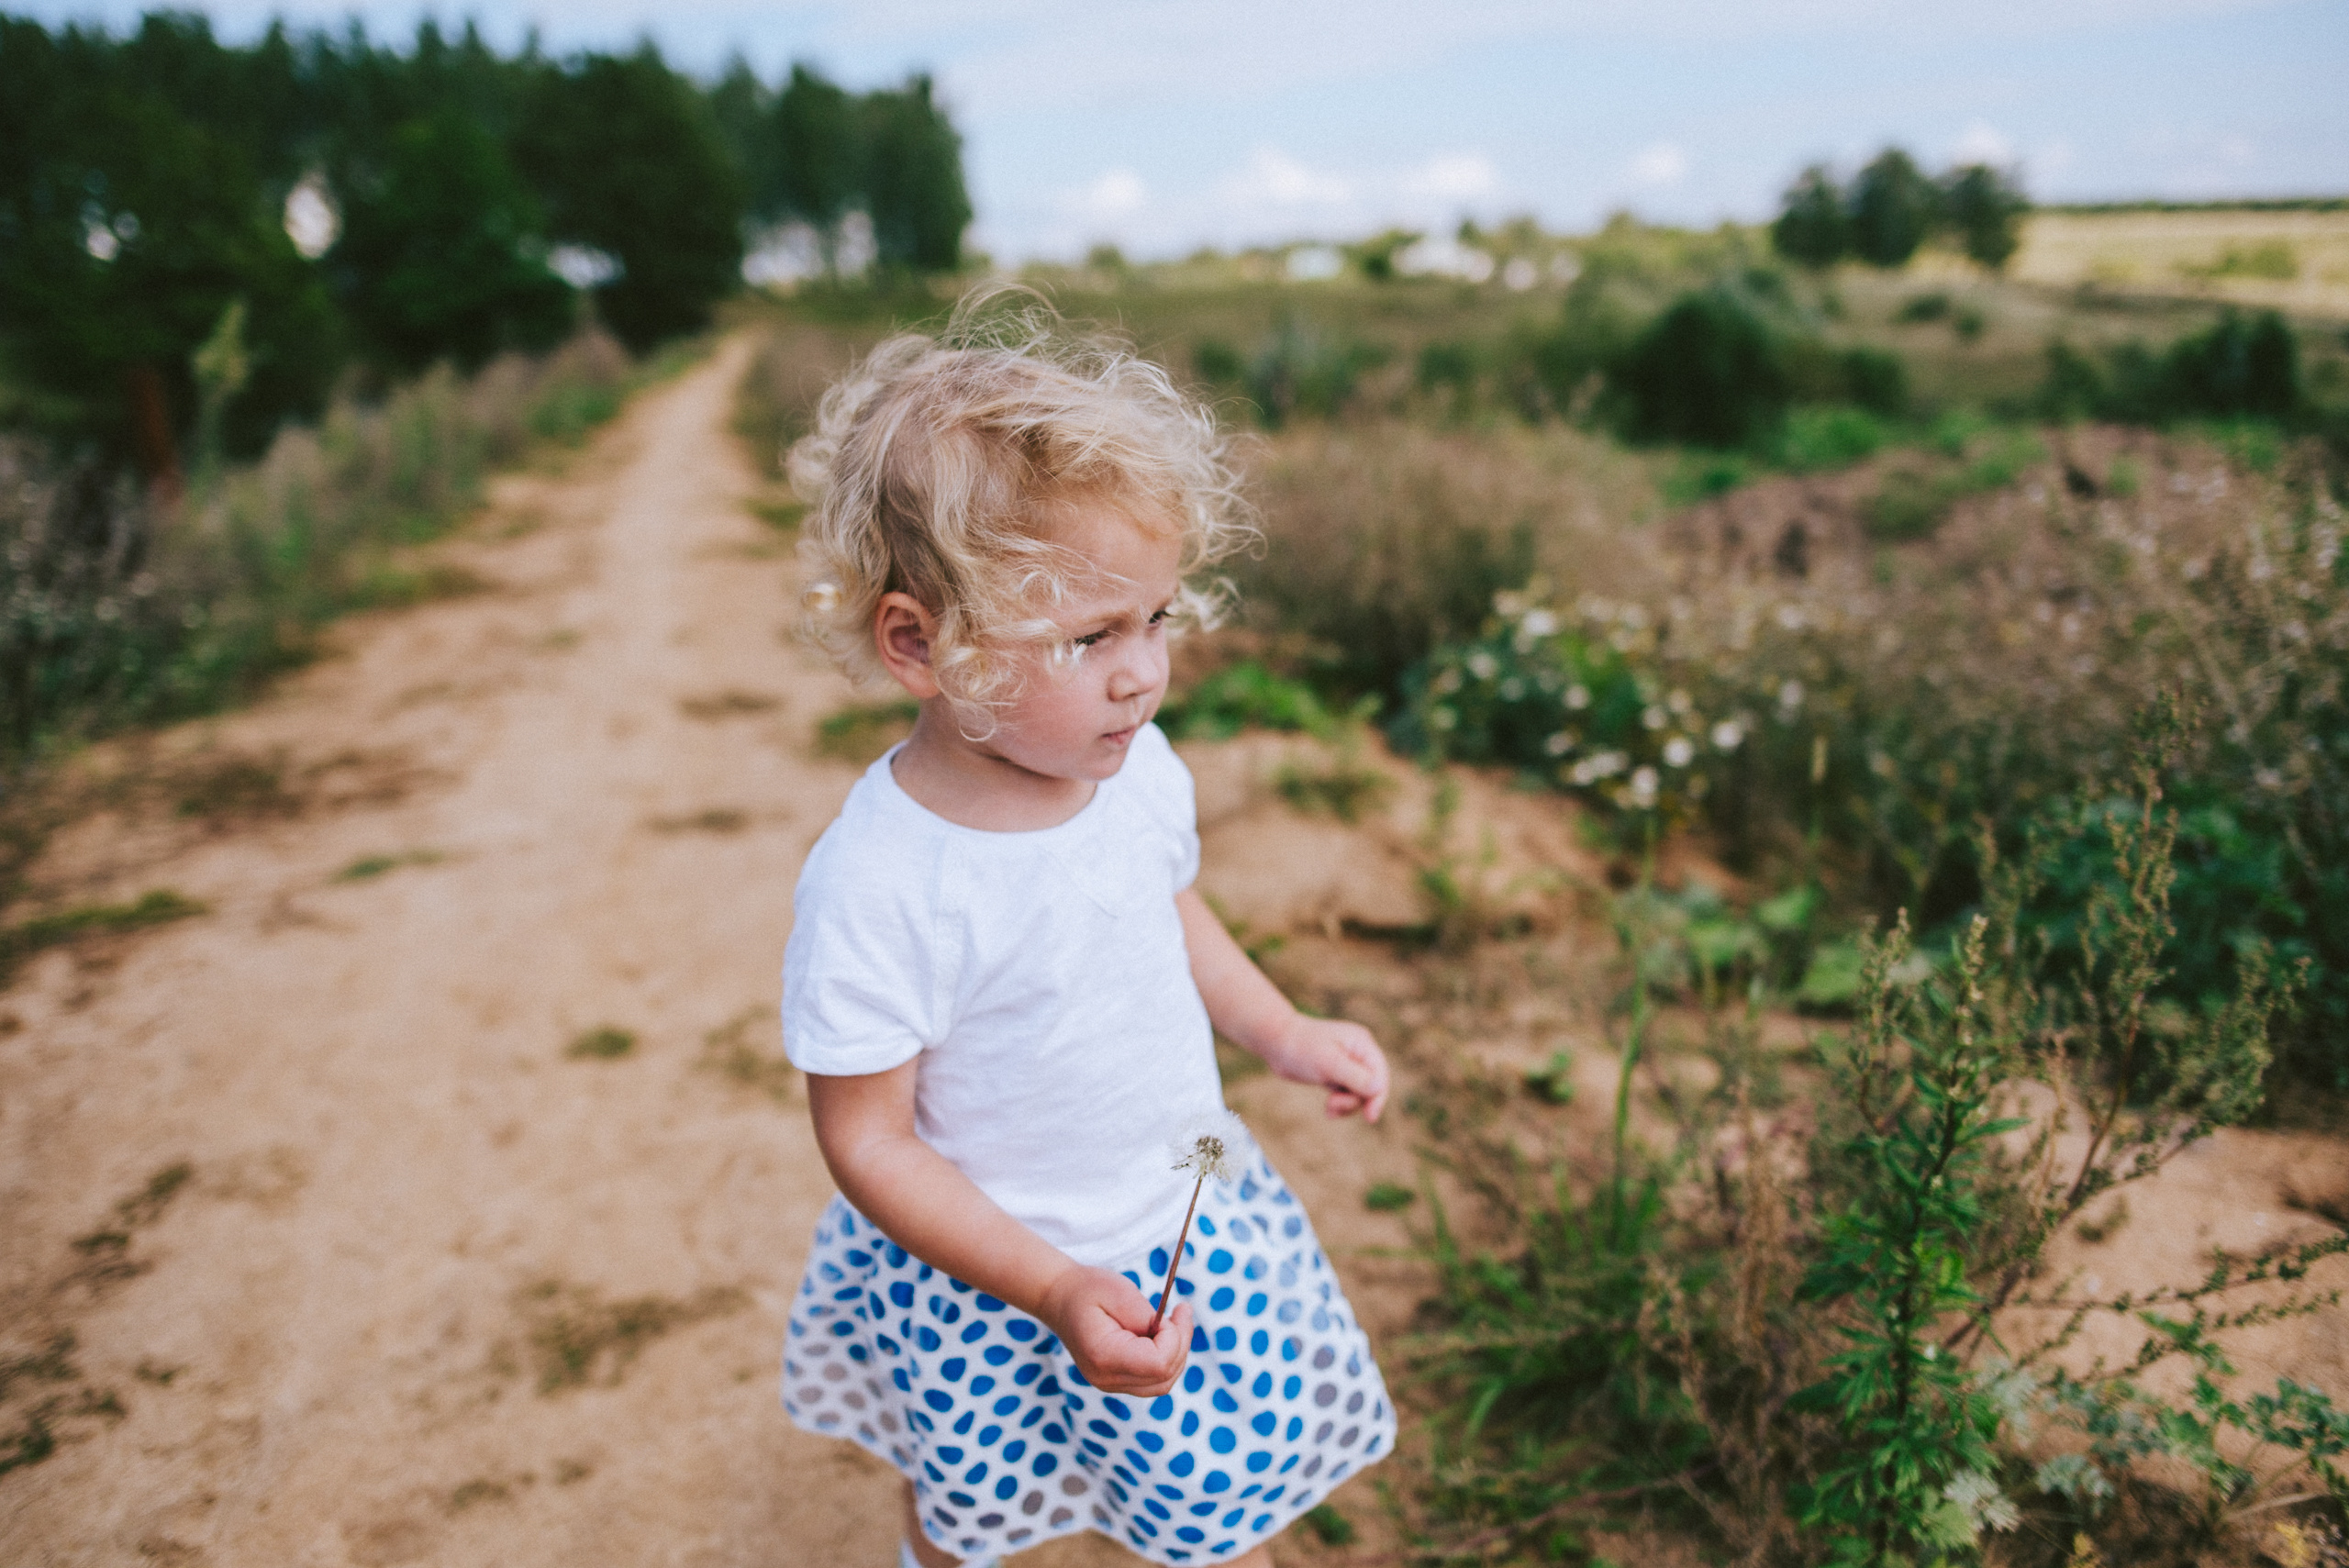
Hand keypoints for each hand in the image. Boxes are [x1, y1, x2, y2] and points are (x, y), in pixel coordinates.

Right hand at [1036, 1265, 1192, 1395]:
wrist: (1059, 1299)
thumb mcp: (1118, 1291)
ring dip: (1176, 1353)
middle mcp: (1106, 1379)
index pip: (1158, 1364)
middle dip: (1181, 1345)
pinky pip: (1153, 1380)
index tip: (1168, 1313)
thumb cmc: (1087, 1290)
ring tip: (1174, 1321)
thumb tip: (1170, 1334)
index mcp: (1104, 1356)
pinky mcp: (1117, 1381)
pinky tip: (1163, 1334)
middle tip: (1182, 1311)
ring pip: (1162, 1383)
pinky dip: (1166, 1358)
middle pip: (1164, 1378)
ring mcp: (1111, 1384)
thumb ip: (1145, 1317)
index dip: (1173, 1340)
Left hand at [1262, 1014, 1389, 1121]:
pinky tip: (1328, 1111)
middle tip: (1332, 1105)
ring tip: (1328, 1108)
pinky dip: (1339, 1105)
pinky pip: (1346, 1095)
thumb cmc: (1301, 1048)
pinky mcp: (1336, 1074)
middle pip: (1371, 1087)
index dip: (1378, 1097)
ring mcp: (1348, 1064)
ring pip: (1359, 1094)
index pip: (1380, 1075)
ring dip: (1345, 1105)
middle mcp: (1358, 1053)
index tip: (1370, 1117)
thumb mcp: (1329, 1064)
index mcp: (1362, 1044)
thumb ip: (1355, 1077)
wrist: (1275, 1042)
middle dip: (1354, 1101)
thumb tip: (1378, 1089)